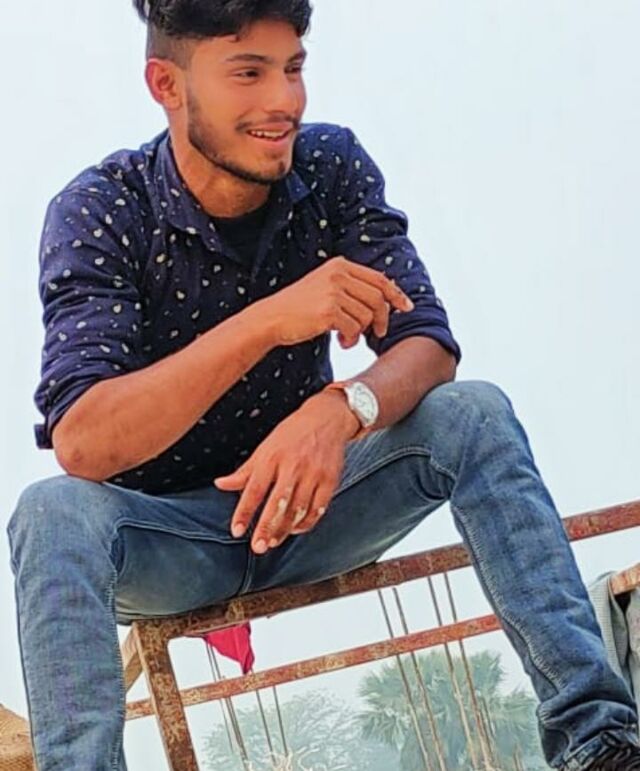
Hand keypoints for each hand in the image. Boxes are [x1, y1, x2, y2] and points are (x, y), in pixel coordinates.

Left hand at [213, 391, 356, 553]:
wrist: (327, 418)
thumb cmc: (291, 434)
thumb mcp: (265, 448)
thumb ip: (245, 471)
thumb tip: (219, 484)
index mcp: (272, 457)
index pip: (255, 489)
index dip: (244, 511)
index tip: (236, 531)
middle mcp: (293, 465)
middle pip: (278, 503)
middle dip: (266, 527)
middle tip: (257, 547)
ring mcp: (313, 473)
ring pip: (298, 509)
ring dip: (285, 529)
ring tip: (273, 542)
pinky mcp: (330, 480)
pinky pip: (318, 508)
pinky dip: (306, 523)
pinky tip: (295, 530)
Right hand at [265, 256, 413, 349]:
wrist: (272, 318)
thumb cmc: (300, 307)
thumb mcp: (326, 287)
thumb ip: (352, 288)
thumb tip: (386, 299)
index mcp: (340, 265)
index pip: (379, 279)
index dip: (396, 295)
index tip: (407, 307)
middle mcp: (338, 275)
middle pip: (378, 299)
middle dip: (382, 319)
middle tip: (377, 333)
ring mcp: (333, 292)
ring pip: (367, 316)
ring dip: (361, 332)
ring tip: (347, 338)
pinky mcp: (328, 311)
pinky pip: (354, 328)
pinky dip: (351, 339)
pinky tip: (341, 342)